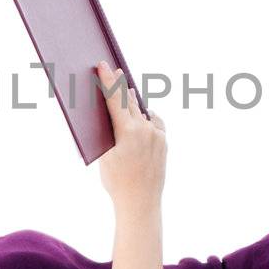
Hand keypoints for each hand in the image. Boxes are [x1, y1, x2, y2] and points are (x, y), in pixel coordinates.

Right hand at [94, 60, 166, 212]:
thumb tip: (113, 114)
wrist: (140, 202)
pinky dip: (146, 118)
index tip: (104, 65)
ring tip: (125, 89)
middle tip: (114, 70)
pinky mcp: (164, 142)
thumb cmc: (116, 181)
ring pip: (141, 112)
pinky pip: (154, 123)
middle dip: (120, 86)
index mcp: (127, 131)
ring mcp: (157, 135)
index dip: (108, 80)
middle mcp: (145, 130)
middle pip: (129, 101)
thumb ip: (109, 132)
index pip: (115, 99)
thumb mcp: (105, 155)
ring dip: (132, 103)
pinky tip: (142, 113)